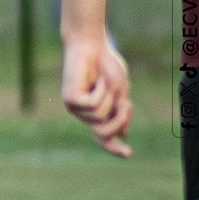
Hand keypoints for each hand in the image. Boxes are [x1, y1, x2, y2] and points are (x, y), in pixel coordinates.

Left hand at [61, 34, 132, 157]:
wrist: (92, 45)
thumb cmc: (106, 64)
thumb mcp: (120, 91)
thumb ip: (120, 112)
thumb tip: (123, 133)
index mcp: (96, 112)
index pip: (104, 137)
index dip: (115, 147)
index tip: (129, 154)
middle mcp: (83, 113)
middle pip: (104, 133)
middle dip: (120, 121)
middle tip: (127, 105)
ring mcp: (75, 107)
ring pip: (99, 117)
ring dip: (109, 99)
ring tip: (105, 82)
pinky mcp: (69, 99)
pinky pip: (92, 105)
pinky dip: (101, 91)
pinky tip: (96, 79)